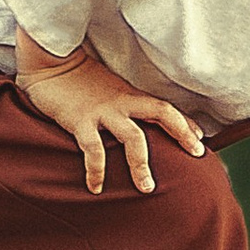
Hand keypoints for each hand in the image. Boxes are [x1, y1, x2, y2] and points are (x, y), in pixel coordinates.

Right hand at [14, 36, 205, 195]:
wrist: (49, 61)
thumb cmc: (78, 79)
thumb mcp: (109, 89)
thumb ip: (127, 104)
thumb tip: (142, 121)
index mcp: (129, 96)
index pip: (165, 108)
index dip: (185, 124)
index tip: (200, 142)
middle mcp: (121, 102)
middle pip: (161, 113)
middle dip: (182, 133)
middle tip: (196, 155)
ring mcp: (102, 112)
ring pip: (133, 138)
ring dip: (142, 164)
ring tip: (147, 188)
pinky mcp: (79, 121)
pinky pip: (93, 150)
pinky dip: (97, 171)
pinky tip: (96, 188)